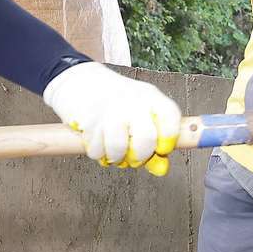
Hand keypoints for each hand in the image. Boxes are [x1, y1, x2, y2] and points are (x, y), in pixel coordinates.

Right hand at [43, 62, 182, 175]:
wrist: (82, 81)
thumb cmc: (118, 103)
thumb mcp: (143, 114)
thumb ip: (155, 142)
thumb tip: (160, 169)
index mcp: (152, 97)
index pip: (171, 120)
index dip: (168, 141)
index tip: (161, 149)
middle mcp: (132, 101)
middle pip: (146, 140)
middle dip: (140, 156)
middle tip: (134, 157)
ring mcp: (109, 110)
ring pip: (119, 148)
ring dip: (116, 157)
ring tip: (114, 150)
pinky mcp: (88, 120)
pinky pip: (96, 150)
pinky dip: (97, 153)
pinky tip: (98, 142)